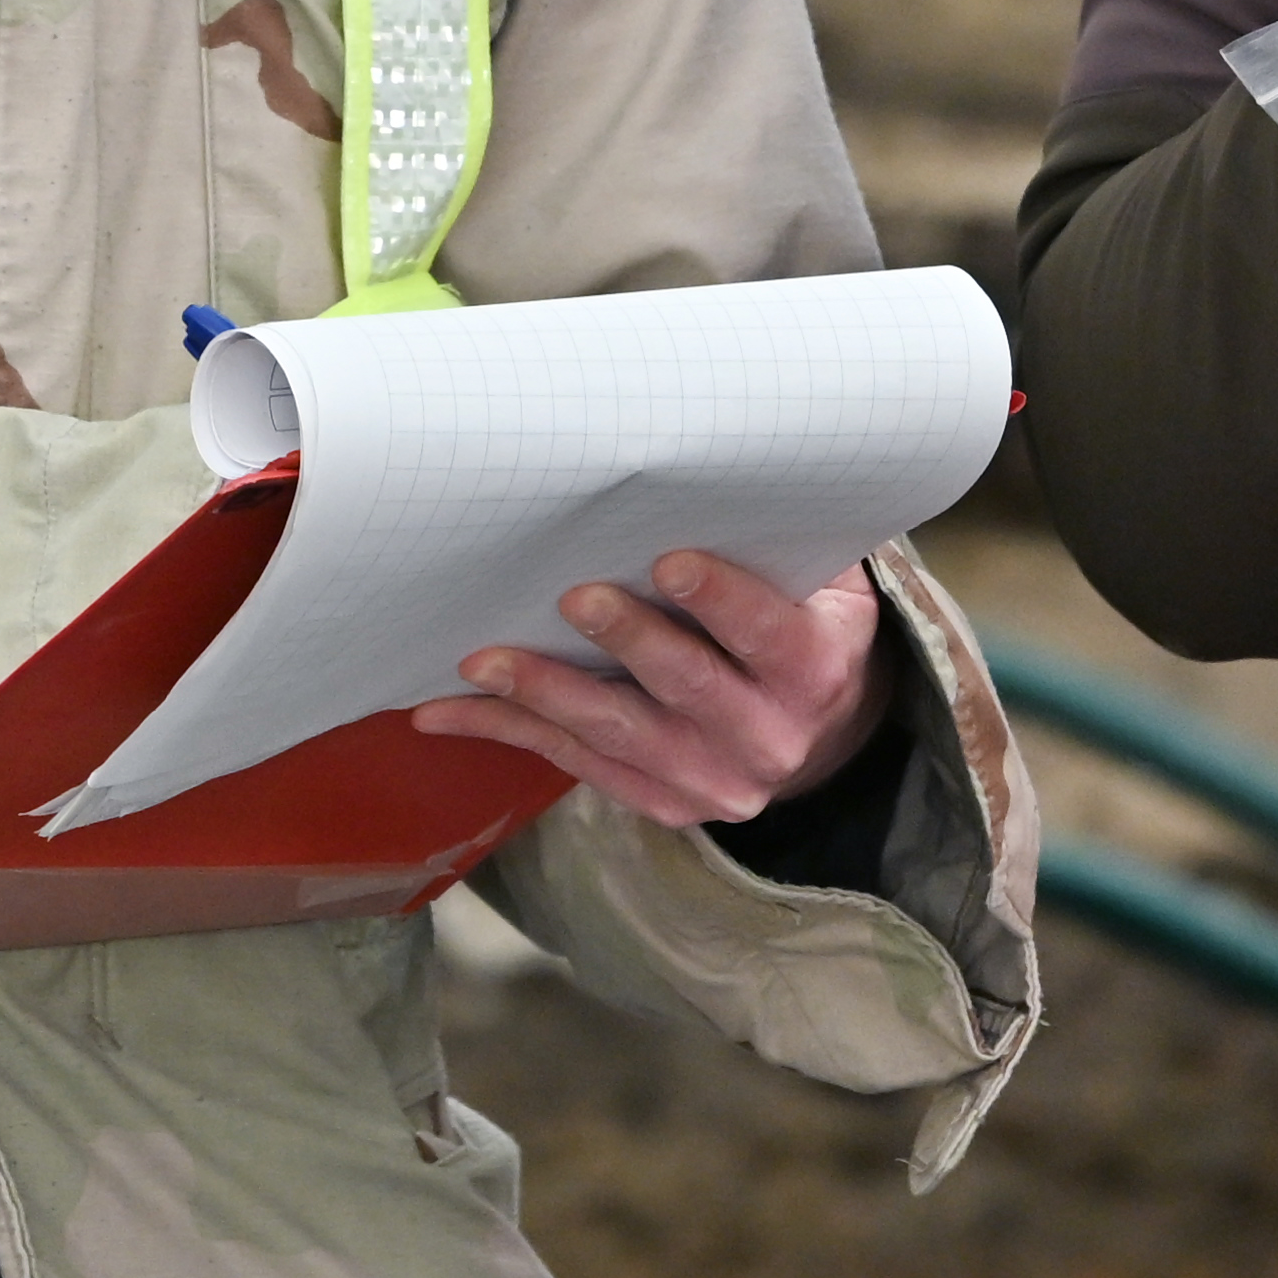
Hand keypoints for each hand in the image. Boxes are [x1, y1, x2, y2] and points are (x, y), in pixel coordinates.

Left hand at [410, 548, 888, 830]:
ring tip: (483, 661)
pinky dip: (513, 734)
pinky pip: (579, 765)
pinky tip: (452, 711)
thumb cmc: (805, 625)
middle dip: (628, 641)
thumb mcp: (825, 585)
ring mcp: (713, 781)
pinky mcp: (664, 803)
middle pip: (688, 687)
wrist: (821, 734)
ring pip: (618, 734)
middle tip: (572, 597)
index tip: (668, 560)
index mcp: (815, 670)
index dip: (721, 599)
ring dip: (545, 695)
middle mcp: (770, 737)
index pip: (767, 633)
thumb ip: (782, 544)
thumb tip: (714, 475)